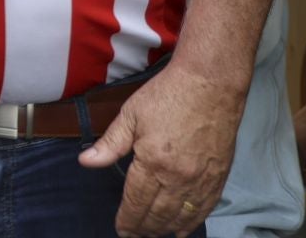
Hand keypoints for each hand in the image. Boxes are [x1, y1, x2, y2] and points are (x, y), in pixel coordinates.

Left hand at [79, 64, 243, 236]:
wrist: (210, 83)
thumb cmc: (168, 95)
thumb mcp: (131, 115)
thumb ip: (110, 143)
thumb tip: (86, 162)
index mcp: (153, 162)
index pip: (136, 202)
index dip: (127, 220)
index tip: (121, 229)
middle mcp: (178, 177)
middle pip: (158, 214)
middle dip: (144, 229)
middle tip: (134, 235)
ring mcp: (201, 179)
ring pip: (181, 216)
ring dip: (165, 229)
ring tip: (153, 234)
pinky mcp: (218, 176)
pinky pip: (204, 209)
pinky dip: (192, 222)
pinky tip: (182, 228)